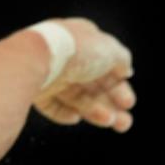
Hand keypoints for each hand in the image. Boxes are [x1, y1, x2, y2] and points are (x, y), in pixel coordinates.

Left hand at [34, 18, 136, 132]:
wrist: (38, 59)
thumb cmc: (76, 50)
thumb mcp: (110, 50)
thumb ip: (122, 60)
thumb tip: (127, 71)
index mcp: (84, 40)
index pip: (106, 66)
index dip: (119, 86)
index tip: (129, 103)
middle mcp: (67, 57)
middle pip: (92, 85)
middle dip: (110, 104)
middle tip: (124, 123)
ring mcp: (50, 73)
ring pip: (75, 97)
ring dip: (94, 112)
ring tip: (110, 123)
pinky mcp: (35, 90)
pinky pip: (52, 106)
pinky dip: (63, 113)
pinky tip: (75, 118)